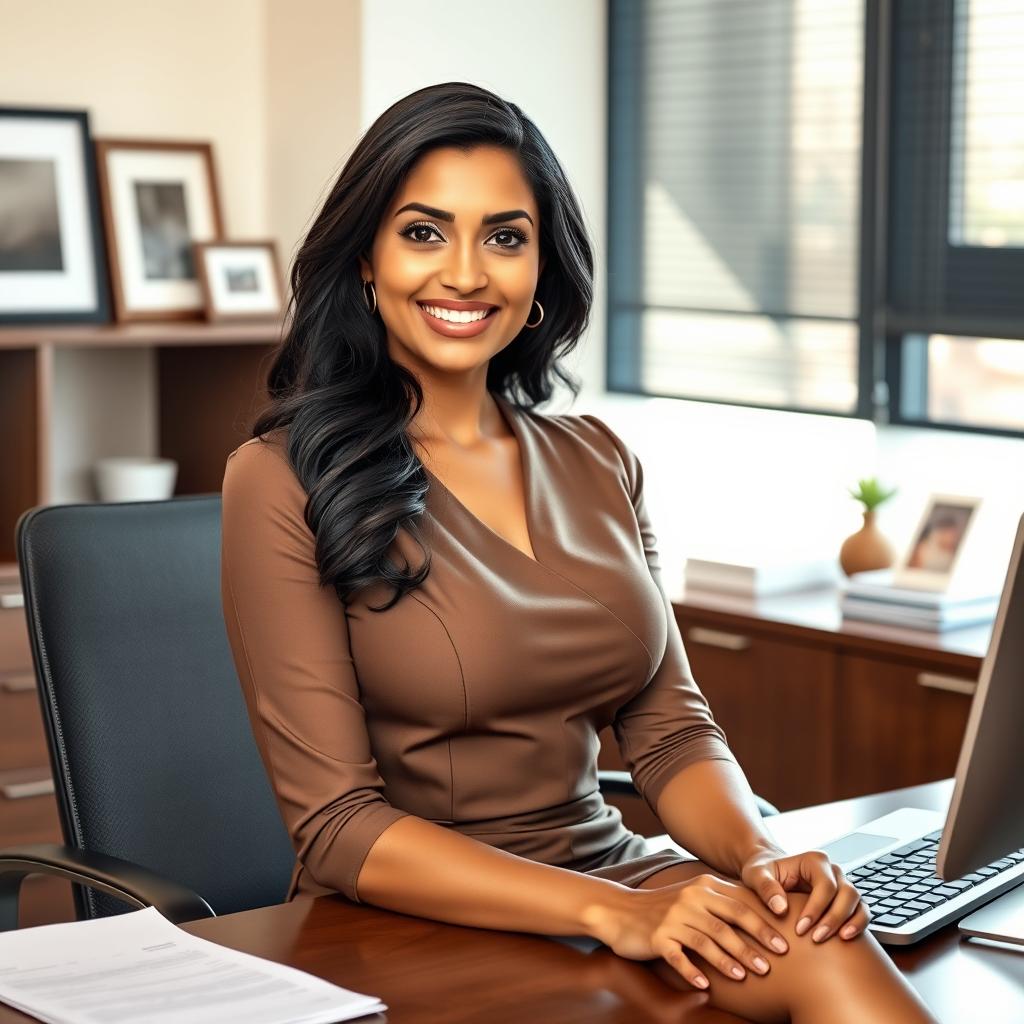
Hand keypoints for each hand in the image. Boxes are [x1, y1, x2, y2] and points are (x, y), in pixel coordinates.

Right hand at [589, 874, 790, 990]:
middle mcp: (689, 900)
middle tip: (771, 965)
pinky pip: (678, 957)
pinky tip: (705, 986)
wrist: (619, 911)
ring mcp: (672, 918)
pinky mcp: (657, 937)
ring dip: (727, 960)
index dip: (763, 925)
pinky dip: (692, 972)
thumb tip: (759, 918)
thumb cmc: (662, 908)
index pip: (740, 906)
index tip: (785, 944)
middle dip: (751, 944)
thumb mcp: (691, 898)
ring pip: (706, 941)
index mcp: (702, 888)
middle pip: (727, 924)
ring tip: (745, 976)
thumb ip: (719, 903)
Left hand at [740, 845, 869, 942]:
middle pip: (847, 893)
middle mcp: (832, 871)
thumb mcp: (756, 875)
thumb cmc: (762, 873)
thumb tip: (780, 907)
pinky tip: (845, 938)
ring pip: (858, 902)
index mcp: (814, 861)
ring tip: (838, 940)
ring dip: (850, 922)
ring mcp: (842, 885)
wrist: (769, 875)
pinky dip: (858, 925)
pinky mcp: (845, 901)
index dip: (816, 907)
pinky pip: (861, 912)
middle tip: (816, 938)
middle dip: (834, 917)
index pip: (825, 885)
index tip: (801, 928)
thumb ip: (765, 887)